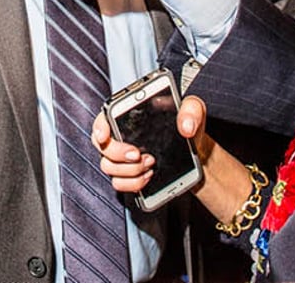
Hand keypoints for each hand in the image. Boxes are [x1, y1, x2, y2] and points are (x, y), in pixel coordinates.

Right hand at [91, 96, 212, 193]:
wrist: (196, 147)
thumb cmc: (188, 122)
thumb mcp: (194, 109)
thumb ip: (191, 110)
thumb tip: (185, 127)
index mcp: (128, 115)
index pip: (103, 119)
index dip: (98, 127)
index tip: (104, 136)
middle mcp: (120, 136)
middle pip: (102, 147)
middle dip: (118, 153)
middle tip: (138, 154)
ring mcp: (123, 158)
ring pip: (109, 167)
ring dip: (128, 169)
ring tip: (151, 163)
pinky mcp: (129, 175)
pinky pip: (119, 184)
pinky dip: (133, 183)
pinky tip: (148, 176)